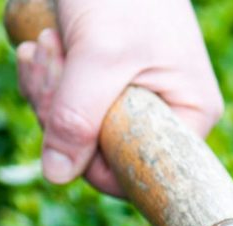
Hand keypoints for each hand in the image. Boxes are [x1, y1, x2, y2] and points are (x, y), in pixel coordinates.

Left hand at [15, 0, 223, 195]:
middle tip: (51, 58)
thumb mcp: (100, 55)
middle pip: (102, 152)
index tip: (64, 116)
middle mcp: (166, 114)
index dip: (93, 159)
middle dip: (62, 111)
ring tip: (47, 43)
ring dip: (49, 89)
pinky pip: (67, 105)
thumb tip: (57, 175)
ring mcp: (133, 98)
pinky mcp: (104, 83)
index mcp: (190, 116)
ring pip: (77, 130)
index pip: (140, 172)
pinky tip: (42, 45)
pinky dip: (46, 78)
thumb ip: (78, 117)